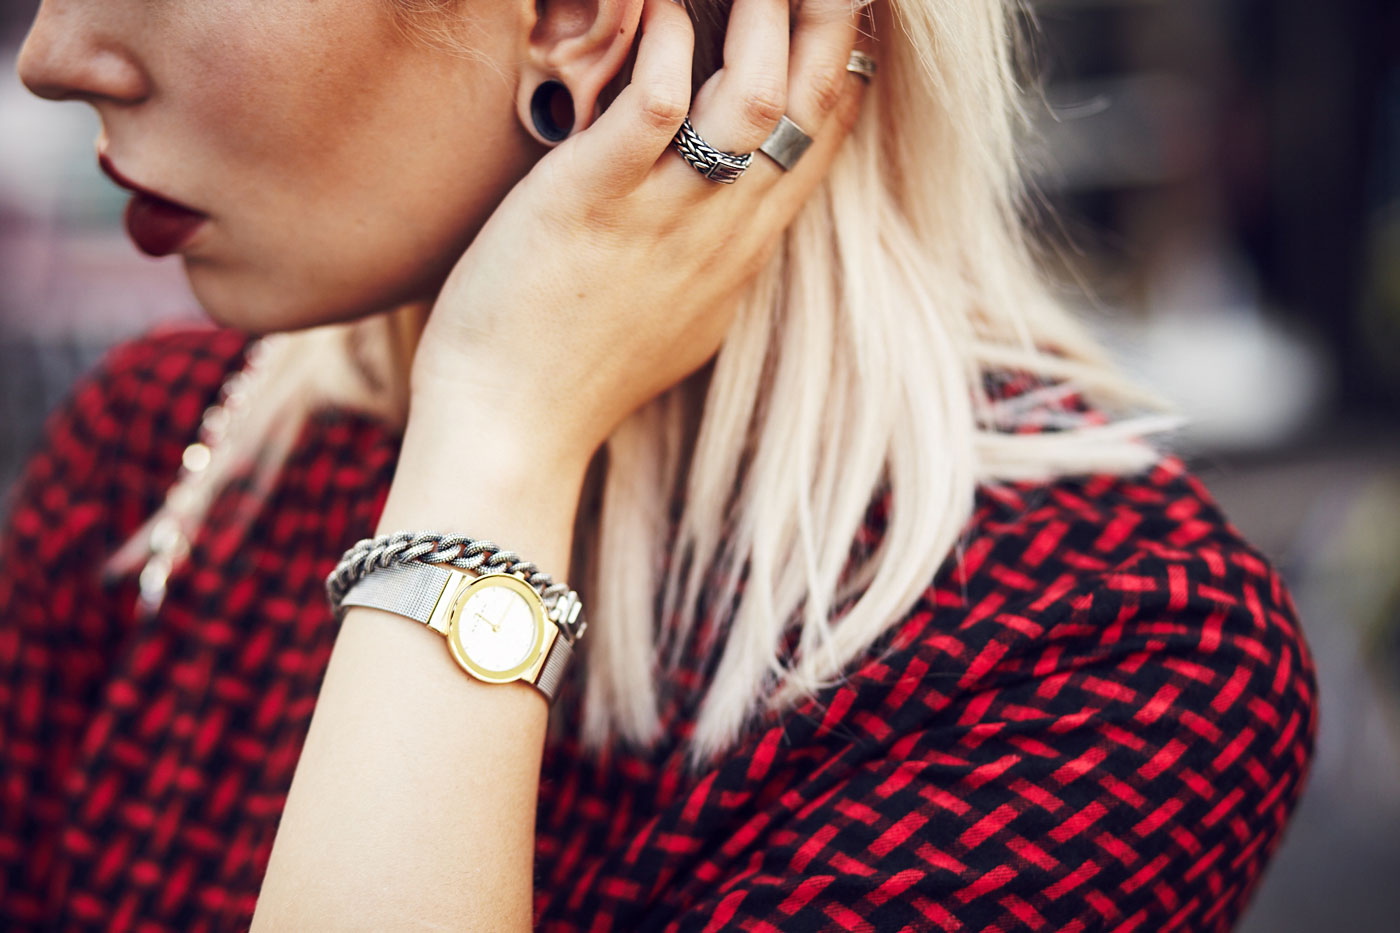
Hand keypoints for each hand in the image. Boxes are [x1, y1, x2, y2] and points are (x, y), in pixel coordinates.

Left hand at [409, 0, 869, 468]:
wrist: (511, 433)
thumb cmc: (579, 373)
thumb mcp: (680, 318)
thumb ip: (714, 256)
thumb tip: (729, 217)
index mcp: (743, 249)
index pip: (824, 134)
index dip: (846, 53)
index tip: (844, 2)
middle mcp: (722, 229)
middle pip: (813, 102)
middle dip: (831, 16)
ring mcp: (663, 219)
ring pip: (755, 96)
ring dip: (764, 17)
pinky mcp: (591, 206)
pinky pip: (654, 109)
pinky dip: (663, 45)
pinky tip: (658, 5)